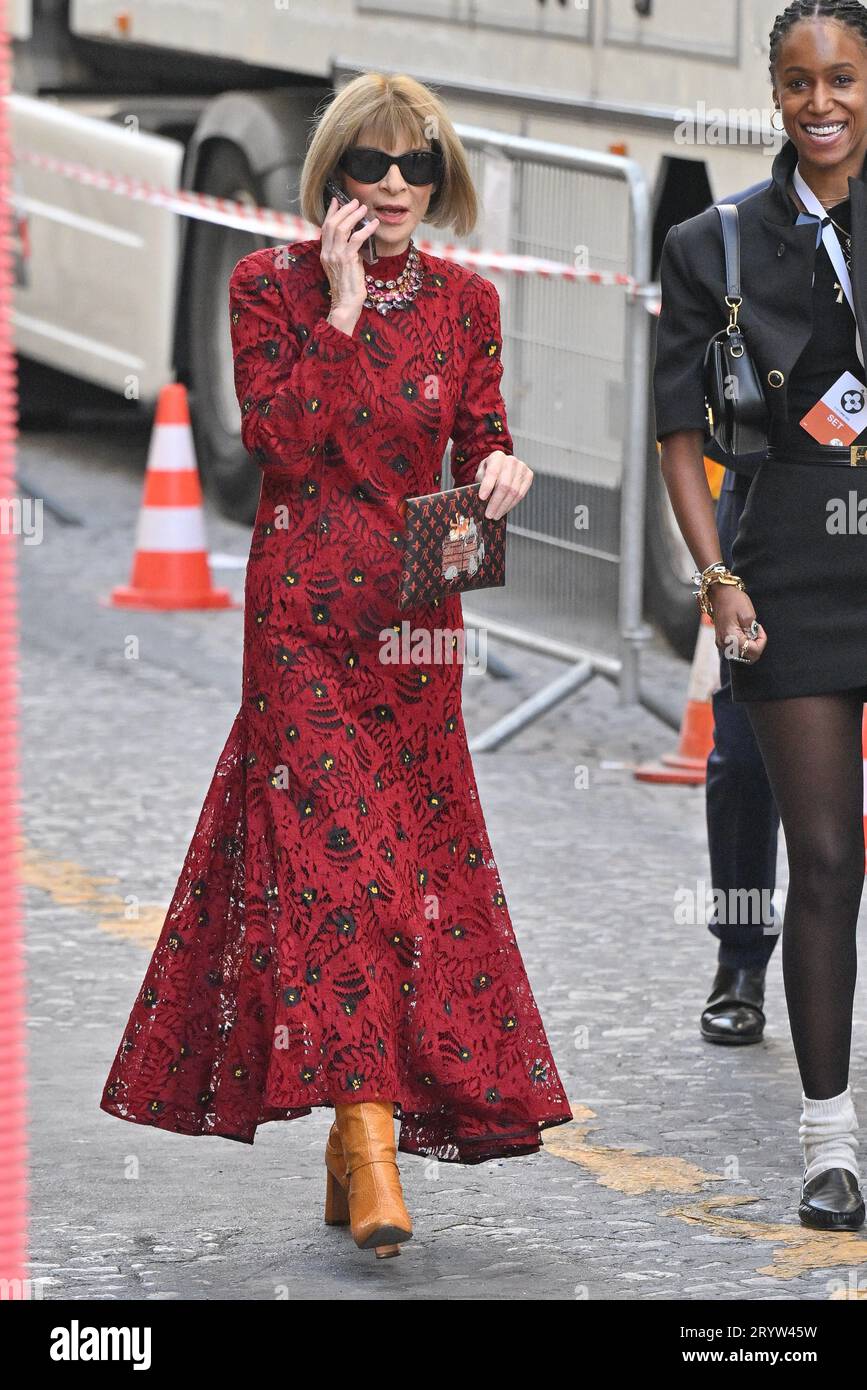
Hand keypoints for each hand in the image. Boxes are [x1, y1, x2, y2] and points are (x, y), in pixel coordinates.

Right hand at [320, 195, 379, 320]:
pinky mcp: (347, 260)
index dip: (331, 212)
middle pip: (332, 223)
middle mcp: (328, 253)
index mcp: (325, 254)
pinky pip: (356, 239)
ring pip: (342, 227)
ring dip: (354, 215)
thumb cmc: (348, 288)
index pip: (325, 227)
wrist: (346, 304)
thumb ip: (347, 252)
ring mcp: (336, 256)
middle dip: (344, 209)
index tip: (337, 200)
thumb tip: (357, 239)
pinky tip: (374, 225)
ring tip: (364, 209)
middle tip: (355, 202)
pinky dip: (366, 229)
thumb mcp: (344, 266)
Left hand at [475, 451, 532, 518]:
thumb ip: (480, 483)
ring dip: (503, 507)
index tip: (482, 498)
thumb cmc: (490, 470)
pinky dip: (511, 505)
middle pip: (504, 485)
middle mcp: (511, 460)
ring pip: (513, 492)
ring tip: (495, 515)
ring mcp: (522, 468)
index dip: (487, 486)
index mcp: (497, 457)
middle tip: (489, 514)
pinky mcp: (529, 476)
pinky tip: (504, 510)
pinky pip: (521, 494)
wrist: (503, 466)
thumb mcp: (481, 473)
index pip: (493, 472)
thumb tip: (478, 499)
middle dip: (495, 502)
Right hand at [710, 584, 767, 664]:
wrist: (720, 593)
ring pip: (742, 654)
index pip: (753, 652)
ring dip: (749, 645)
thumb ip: (753, 632)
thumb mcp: (749, 615)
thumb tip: (753, 640)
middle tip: (755, 630)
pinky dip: (743, 643)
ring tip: (748, 629)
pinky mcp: (721, 640)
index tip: (759, 629)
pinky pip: (736, 648)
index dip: (761, 642)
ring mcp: (721, 643)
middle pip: (747, 657)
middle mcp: (724, 644)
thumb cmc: (733, 600)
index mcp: (731, 638)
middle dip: (755, 645)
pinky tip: (743, 631)